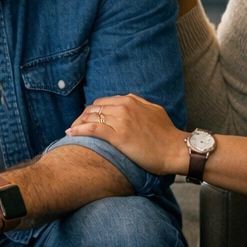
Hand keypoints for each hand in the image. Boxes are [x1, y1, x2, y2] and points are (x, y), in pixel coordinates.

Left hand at [65, 94, 187, 175]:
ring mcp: (120, 121)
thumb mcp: (154, 110)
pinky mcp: (118, 136)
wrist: (174, 149)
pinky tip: (71, 133)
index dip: (91, 111)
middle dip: (82, 117)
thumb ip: (139, 102)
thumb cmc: (166, 134)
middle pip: (93, 109)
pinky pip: (92, 129)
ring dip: (78, 124)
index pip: (102, 102)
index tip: (86, 120)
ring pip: (91, 118)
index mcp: (130, 101)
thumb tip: (128, 98)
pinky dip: (79, 130)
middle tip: (75, 127)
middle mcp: (123, 107)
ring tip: (71, 131)